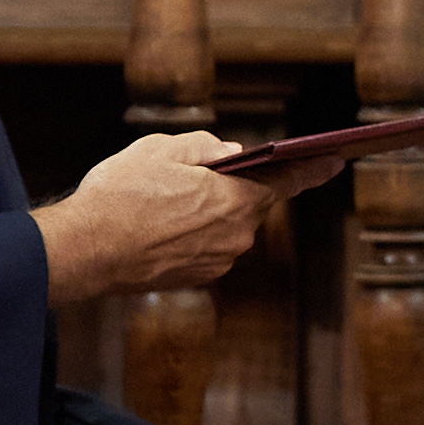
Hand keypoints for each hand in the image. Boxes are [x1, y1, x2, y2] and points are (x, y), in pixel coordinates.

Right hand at [34, 135, 334, 303]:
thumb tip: (230, 153)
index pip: (288, 178)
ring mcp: (219, 261)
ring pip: (224, 226)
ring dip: (205, 212)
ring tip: (161, 201)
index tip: (336, 160)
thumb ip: (204, 147)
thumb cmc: (122, 194)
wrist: (87, 251)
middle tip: (192, 176)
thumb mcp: (161, 149)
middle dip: (229, 186)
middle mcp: (237, 235)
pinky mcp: (197, 278)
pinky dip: (190, 234)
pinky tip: (159, 226)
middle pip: (248, 202)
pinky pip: (206, 247)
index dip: (314, 167)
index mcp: (236, 198)